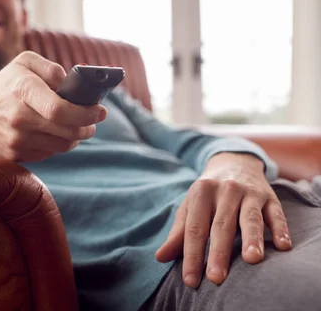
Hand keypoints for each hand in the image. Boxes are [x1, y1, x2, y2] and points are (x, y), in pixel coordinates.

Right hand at [0, 51, 106, 161]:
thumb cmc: (4, 84)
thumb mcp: (25, 63)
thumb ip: (52, 69)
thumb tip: (74, 86)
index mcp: (23, 91)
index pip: (61, 110)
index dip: (86, 114)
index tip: (100, 111)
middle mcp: (19, 118)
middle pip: (68, 132)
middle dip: (88, 127)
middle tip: (94, 121)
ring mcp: (16, 140)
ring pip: (62, 145)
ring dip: (76, 137)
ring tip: (76, 126)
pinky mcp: (15, 155)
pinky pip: (49, 153)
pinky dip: (58, 144)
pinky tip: (54, 132)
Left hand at [155, 152, 291, 287]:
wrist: (234, 162)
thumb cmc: (207, 194)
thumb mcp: (190, 207)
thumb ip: (178, 233)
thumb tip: (160, 257)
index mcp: (201, 193)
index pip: (195, 229)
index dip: (192, 255)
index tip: (190, 280)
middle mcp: (225, 191)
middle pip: (221, 225)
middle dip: (218, 252)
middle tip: (216, 278)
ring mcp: (249, 192)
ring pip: (250, 218)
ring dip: (252, 238)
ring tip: (252, 260)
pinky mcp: (270, 197)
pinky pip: (276, 214)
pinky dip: (281, 229)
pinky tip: (283, 246)